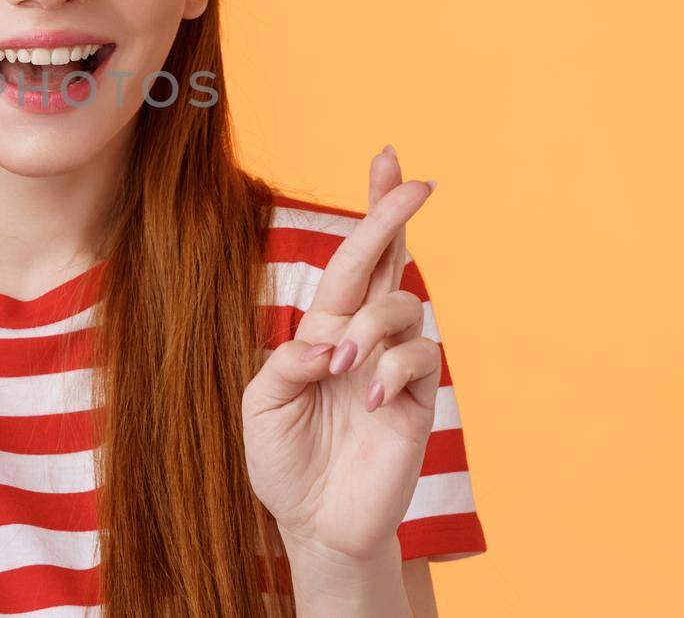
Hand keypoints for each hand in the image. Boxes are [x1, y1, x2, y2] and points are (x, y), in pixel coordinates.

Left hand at [241, 146, 441, 561]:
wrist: (314, 522)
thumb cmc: (283, 460)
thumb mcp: (263, 405)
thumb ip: (286, 364)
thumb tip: (325, 342)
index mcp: (324, 328)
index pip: (353, 259)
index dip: (372, 211)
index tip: (388, 159)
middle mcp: (365, 336)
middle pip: (391, 260)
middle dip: (398, 215)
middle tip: (418, 182)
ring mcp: (396, 365)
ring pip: (403, 306)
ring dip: (369, 329)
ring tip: (344, 374)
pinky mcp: (419, 398)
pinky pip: (420, 357)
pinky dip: (391, 369)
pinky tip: (368, 397)